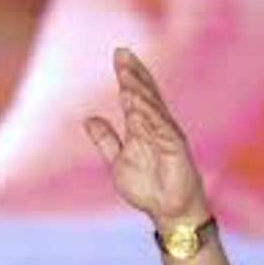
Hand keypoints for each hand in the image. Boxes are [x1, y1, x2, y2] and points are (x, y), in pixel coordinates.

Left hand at [83, 48, 209, 230]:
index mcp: (144, 127)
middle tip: (122, 53)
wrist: (167, 211)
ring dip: (139, 91)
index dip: (129, 74)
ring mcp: (168, 136)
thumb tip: (88, 118)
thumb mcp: (117, 160)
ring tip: (125, 75)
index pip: (136, 94)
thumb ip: (105, 139)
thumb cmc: (148, 186)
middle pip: (146, 94)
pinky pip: (161, 129)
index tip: (119, 54)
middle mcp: (157, 126)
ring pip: (152, 108)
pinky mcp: (175, 149)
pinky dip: (149, 117)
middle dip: (134, 74)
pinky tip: (137, 105)